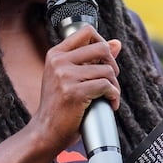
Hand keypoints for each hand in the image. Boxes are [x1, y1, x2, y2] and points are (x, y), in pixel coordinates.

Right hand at [31, 23, 121, 151]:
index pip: (86, 31)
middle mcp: (59, 62)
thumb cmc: (60, 106)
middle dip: (113, 65)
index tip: (104, 61)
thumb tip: (116, 43)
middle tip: (110, 80)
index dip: (102, 42)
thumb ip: (92, 59)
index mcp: (56, 54)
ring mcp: (65, 76)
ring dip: (114, 85)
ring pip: (107, 70)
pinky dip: (114, 96)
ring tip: (109, 96)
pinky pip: (107, 86)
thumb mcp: (70, 77)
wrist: (45, 132)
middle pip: (102, 48)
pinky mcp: (74, 92)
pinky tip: (109, 104)